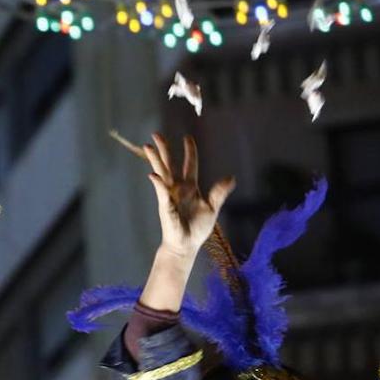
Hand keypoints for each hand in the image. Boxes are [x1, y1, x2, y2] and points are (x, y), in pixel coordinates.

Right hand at [143, 134, 235, 259]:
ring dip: (155, 160)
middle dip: (164, 149)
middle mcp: (177, 188)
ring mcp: (169, 196)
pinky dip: (158, 184)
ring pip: (161, 173)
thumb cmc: (197, 228)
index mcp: (190, 187)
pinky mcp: (165, 206)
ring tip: (148, 146)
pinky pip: (161, 192)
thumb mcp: (212, 208)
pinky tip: (152, 175)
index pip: (189, 165)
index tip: (187, 138)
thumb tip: (231, 177)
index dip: (189, 151)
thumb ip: (219, 192)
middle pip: (169, 164)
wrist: (186, 245)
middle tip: (157, 134)